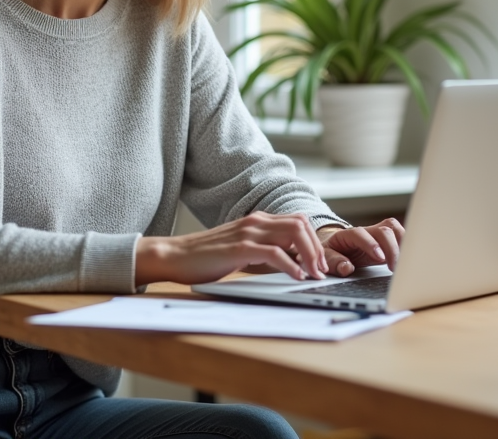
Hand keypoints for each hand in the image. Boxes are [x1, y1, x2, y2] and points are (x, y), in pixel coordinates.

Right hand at [135, 212, 327, 285]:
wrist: (175, 256)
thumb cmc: (207, 257)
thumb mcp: (242, 249)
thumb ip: (264, 250)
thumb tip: (291, 263)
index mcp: (258, 221)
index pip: (299, 220)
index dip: (315, 240)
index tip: (319, 263)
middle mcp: (256, 221)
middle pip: (301, 224)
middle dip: (317, 248)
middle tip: (321, 271)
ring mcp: (248, 233)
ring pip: (293, 234)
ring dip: (309, 256)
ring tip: (313, 275)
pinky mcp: (239, 248)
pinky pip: (274, 252)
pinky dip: (290, 265)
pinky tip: (296, 277)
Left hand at [317, 218, 404, 276]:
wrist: (337, 246)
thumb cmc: (332, 252)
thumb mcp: (326, 258)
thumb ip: (334, 262)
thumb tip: (346, 268)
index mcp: (348, 235)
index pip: (360, 234)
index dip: (371, 244)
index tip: (380, 258)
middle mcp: (366, 231)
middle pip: (383, 229)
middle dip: (392, 248)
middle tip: (395, 268)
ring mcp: (378, 234)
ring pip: (394, 229)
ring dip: (403, 243)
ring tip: (406, 262)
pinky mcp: (387, 241)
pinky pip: (400, 236)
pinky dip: (407, 245)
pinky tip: (410, 258)